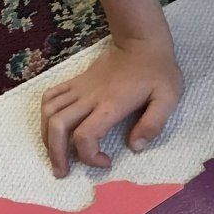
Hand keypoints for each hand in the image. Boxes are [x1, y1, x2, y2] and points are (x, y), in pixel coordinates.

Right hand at [39, 32, 182, 177]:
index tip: (107, 162)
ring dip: (46, 136)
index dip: (90, 156)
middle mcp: (90, 97)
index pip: (86, 136)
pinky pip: (50, 96)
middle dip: (56, 153)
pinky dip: (45, 114)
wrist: (142, 41)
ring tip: (54, 154)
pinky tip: (52, 127)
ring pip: (49, 112)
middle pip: (58, 127)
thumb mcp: (168, 97)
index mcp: (111, 105)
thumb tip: (135, 147)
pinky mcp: (76, 81)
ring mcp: (80, 88)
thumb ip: (153, 123)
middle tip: (61, 172)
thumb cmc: (158, 71)